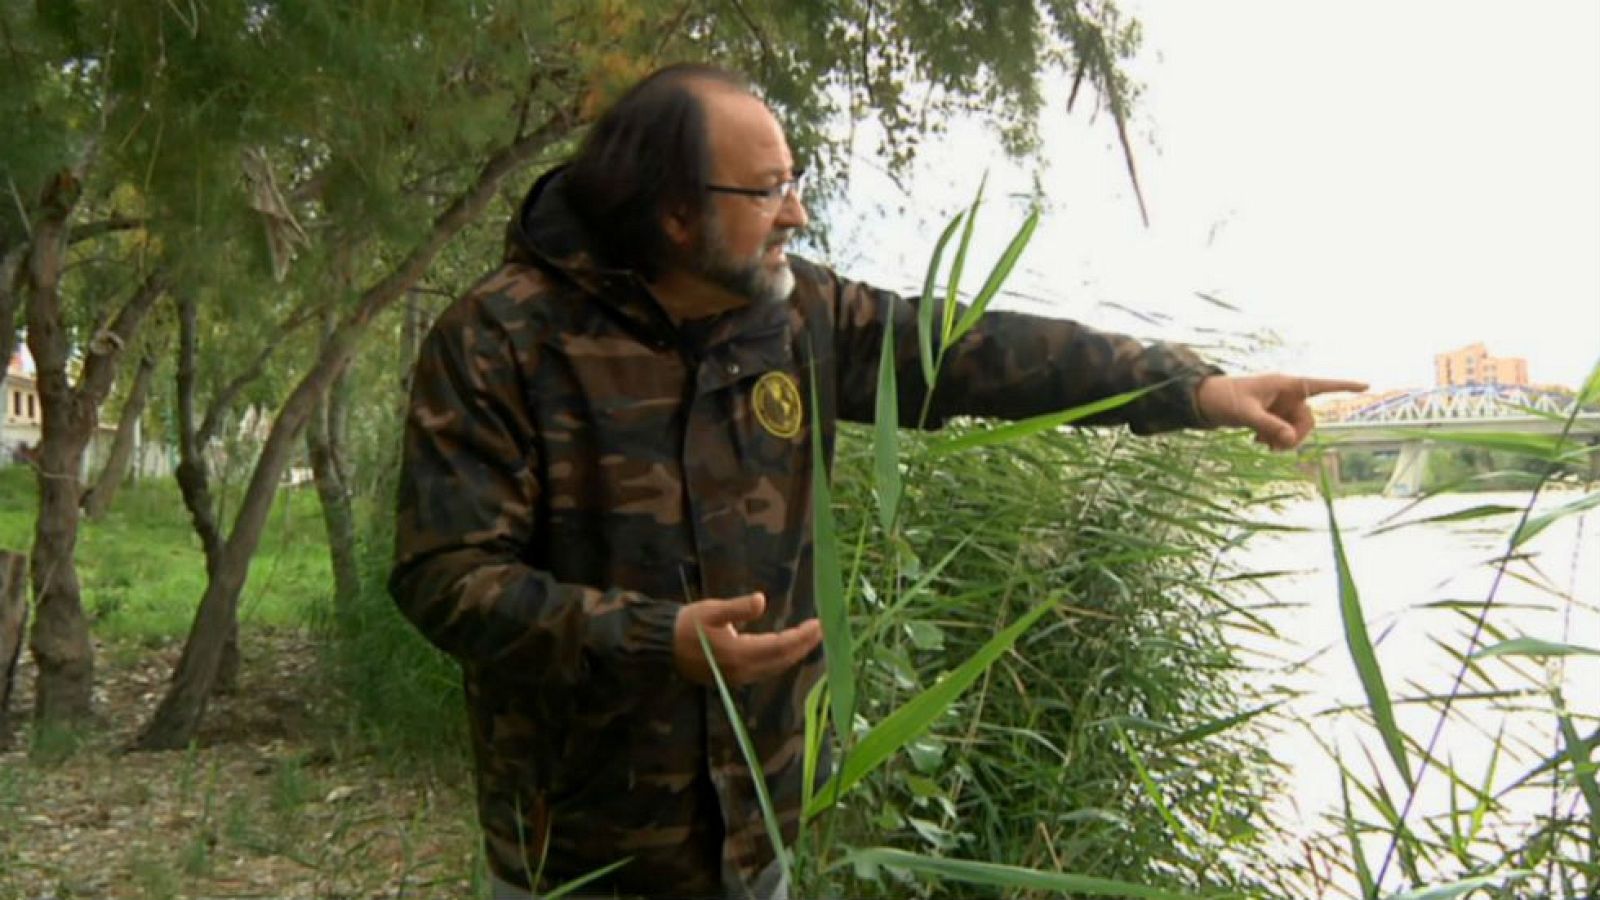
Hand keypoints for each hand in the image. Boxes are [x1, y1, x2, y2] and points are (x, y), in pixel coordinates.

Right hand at [673, 592, 823, 685]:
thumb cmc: (688, 624)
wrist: (663, 645)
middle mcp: (742, 670)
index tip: (817, 624)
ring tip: (808, 639)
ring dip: (793, 654)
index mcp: (739, 653)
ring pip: (775, 667)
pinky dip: (780, 660)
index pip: (780, 646)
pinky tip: (786, 650)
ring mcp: (738, 677)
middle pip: (781, 660)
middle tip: (820, 630)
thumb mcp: (712, 610)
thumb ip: (738, 608)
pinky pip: (765, 670)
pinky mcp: (733, 678)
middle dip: (803, 645)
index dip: (801, 637)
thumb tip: (761, 601)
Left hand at [1195, 374, 1367, 450]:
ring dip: (1284, 440)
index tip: (1367, 385)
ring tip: (1261, 445)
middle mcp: (1287, 393)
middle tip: (1275, 448)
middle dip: (1296, 435)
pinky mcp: (1272, 415)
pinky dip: (1276, 439)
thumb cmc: (1224, 400)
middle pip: (1308, 419)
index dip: (1345, 386)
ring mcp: (1280, 405)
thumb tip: (1291, 440)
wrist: (1204, 401)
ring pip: (1296, 428)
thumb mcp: (1246, 414)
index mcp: (1285, 384)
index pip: (1321, 385)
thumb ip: (1269, 427)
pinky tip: (1258, 442)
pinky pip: (1284, 430)